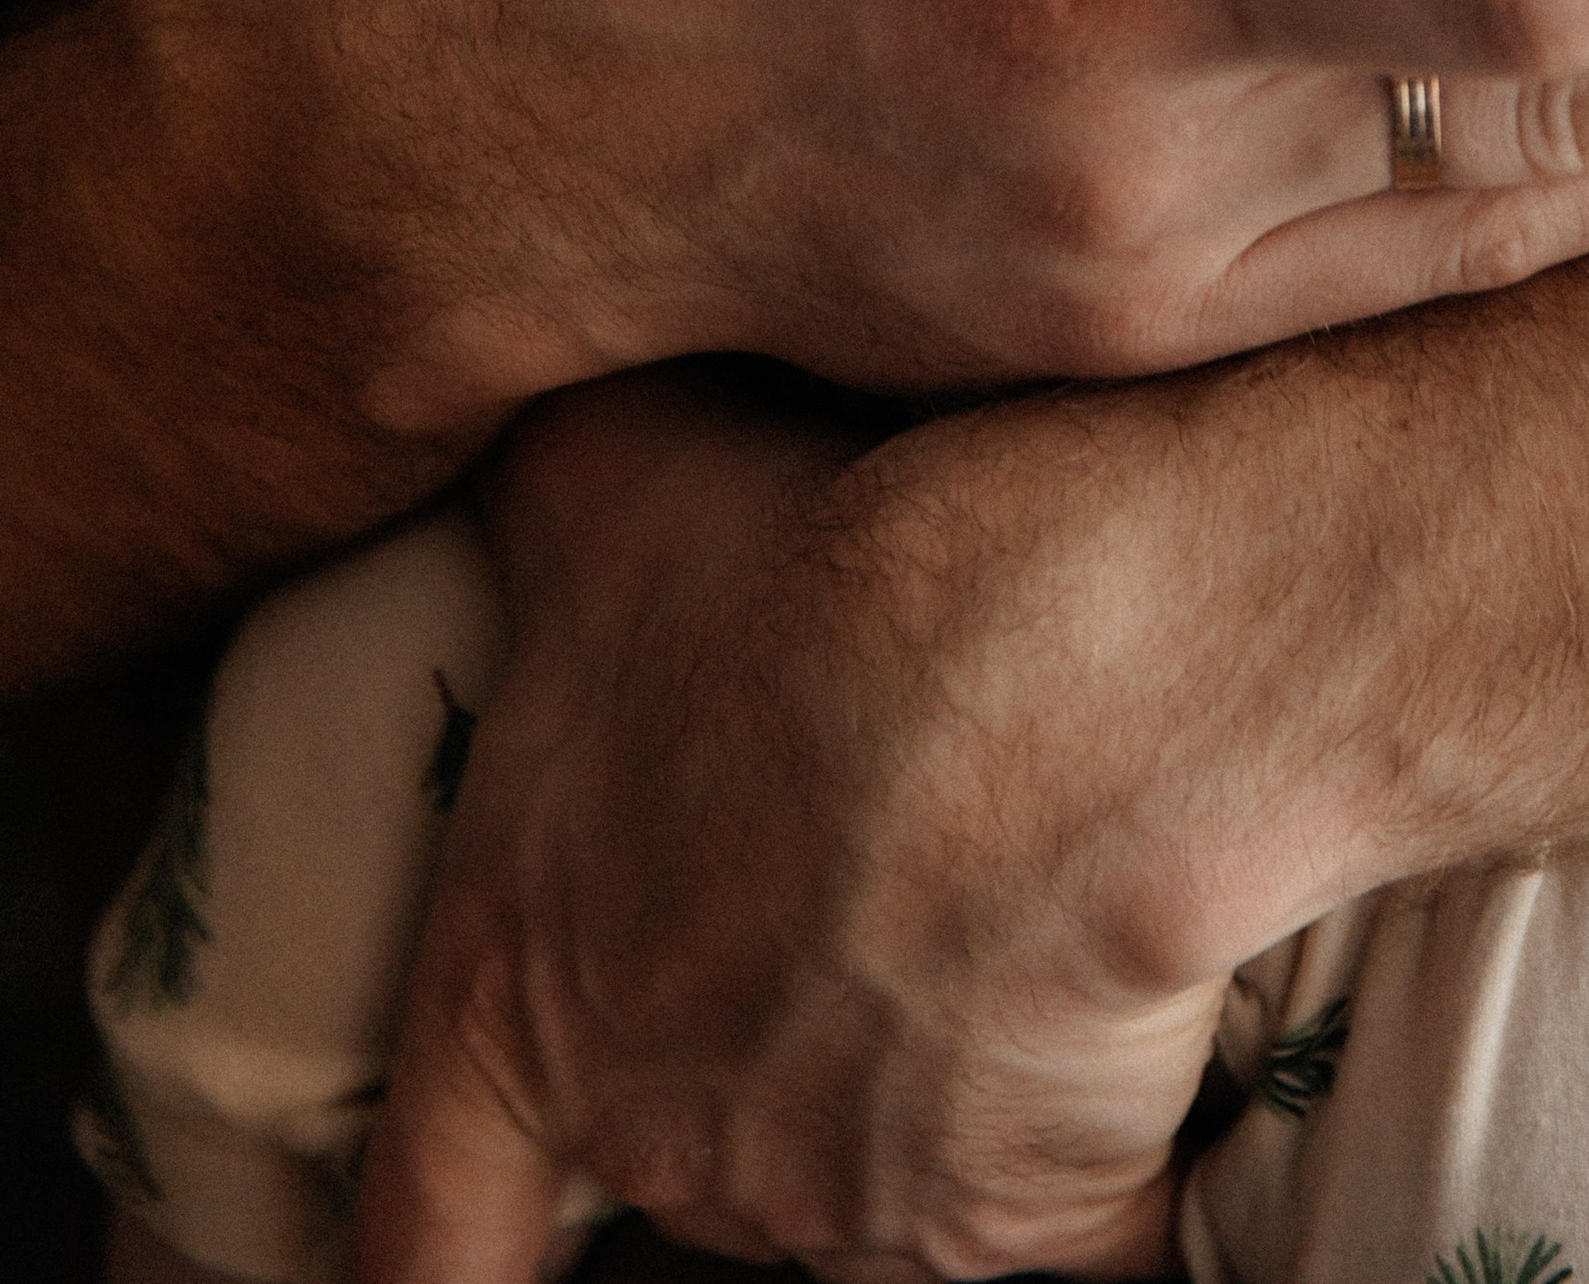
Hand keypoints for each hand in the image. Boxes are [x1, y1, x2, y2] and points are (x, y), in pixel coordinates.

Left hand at [349, 372, 1254, 1280]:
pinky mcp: (1024, 1220)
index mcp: (524, 991)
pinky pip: (1068, 1232)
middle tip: (836, 888)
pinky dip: (1097, 1161)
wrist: (1056, 665)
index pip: (419, 1227)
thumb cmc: (810, 570)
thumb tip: (509, 427)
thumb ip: (540, 503)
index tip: (473, 1247)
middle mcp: (660, 1129)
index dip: (441, 1247)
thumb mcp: (607, 478)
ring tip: (989, 910)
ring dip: (914, 1084)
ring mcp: (839, 1197)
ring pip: (859, 1178)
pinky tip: (1130, 1029)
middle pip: (673, 1154)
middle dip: (742, 1039)